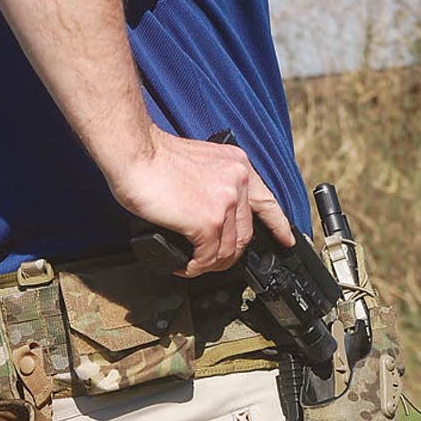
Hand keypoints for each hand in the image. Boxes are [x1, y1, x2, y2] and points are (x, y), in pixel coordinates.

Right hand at [110, 128, 293, 275]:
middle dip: (229, 255)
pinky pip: (207, 257)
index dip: (278, 225)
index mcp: (238, 165)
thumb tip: (211, 212)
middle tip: (211, 261)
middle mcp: (238, 182)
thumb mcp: (201, 162)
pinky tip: (184, 265)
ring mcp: (226, 203)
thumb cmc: (154, 157)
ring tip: (193, 263)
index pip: (267, 201)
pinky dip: (195, 267)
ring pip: (228, 250)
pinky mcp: (208, 222)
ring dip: (209, 264)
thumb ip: (215, 183)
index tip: (286, 240)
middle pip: (245, 234)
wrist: (135, 153)